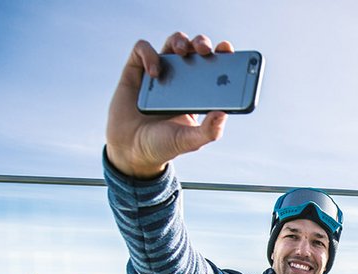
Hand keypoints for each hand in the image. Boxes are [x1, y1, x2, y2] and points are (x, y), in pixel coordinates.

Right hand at [105, 32, 231, 177]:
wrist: (131, 150)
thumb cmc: (163, 145)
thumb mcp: (189, 141)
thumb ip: (209, 131)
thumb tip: (224, 114)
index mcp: (199, 91)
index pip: (215, 65)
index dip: (222, 53)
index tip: (227, 49)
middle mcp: (181, 77)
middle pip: (195, 48)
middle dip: (202, 42)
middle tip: (204, 50)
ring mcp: (159, 71)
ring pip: (173, 42)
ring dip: (180, 40)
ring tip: (181, 51)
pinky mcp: (136, 70)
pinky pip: (142, 49)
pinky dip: (149, 54)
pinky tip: (154, 73)